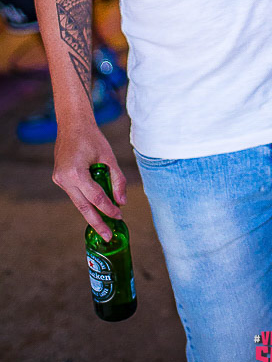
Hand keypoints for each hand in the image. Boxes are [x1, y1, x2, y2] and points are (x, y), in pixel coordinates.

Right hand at [53, 121, 125, 241]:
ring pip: (78, 202)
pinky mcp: (59, 179)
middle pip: (83, 207)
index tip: (120, 216)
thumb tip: (122, 202)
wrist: (72, 124)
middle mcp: (64, 179)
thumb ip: (117, 180)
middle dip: (96, 223)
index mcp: (75, 172)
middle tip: (108, 237)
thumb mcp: (109, 157)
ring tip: (105, 226)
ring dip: (91, 213)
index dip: (108, 208)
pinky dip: (85, 201)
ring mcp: (59, 180)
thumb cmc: (92, 138)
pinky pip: (75, 194)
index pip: (95, 197)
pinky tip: (96, 209)